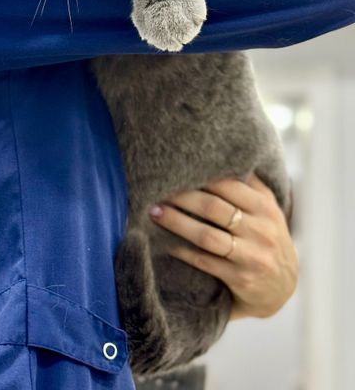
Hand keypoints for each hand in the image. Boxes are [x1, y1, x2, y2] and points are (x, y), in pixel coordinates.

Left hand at [148, 172, 298, 319]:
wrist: (283, 286)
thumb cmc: (266, 237)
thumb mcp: (267, 209)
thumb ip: (249, 184)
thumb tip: (221, 152)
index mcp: (265, 206)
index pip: (229, 185)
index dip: (199, 176)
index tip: (175, 168)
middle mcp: (261, 230)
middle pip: (213, 208)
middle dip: (182, 197)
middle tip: (156, 187)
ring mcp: (252, 256)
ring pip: (206, 236)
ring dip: (176, 222)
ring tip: (154, 211)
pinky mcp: (240, 278)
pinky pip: (205, 262)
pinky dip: (182, 251)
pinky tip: (164, 242)